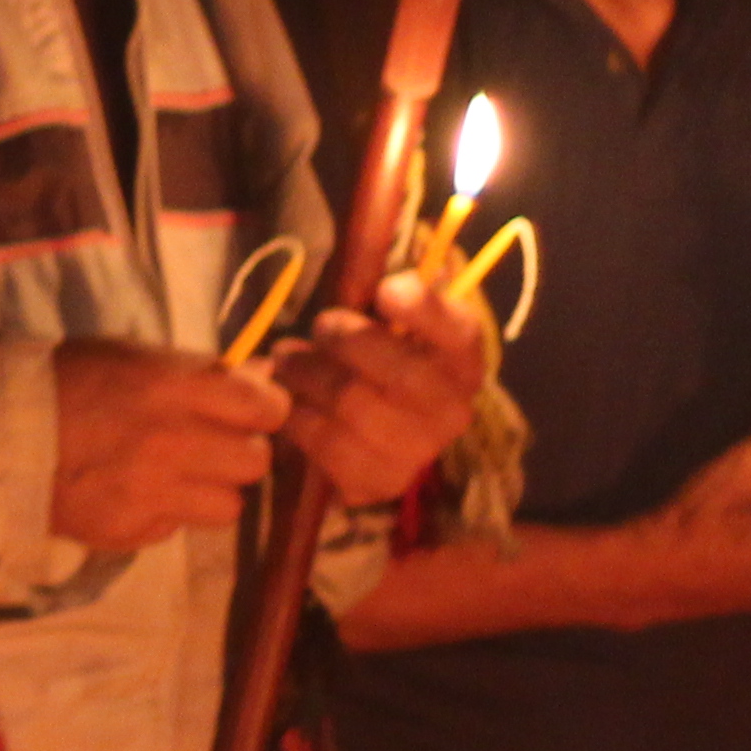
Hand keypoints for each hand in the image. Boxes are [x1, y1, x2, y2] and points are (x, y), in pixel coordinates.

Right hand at [50, 339, 287, 550]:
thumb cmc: (67, 380)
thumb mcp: (134, 357)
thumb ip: (200, 371)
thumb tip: (262, 377)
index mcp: (175, 389)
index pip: (267, 408)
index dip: (264, 409)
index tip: (249, 409)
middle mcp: (173, 445)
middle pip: (254, 463)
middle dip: (239, 452)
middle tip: (211, 444)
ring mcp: (153, 495)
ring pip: (228, 507)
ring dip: (210, 491)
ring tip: (177, 476)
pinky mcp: (129, 533)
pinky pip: (175, 529)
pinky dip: (164, 513)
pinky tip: (134, 494)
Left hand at [264, 268, 486, 509]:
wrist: (379, 440)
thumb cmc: (380, 363)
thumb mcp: (395, 325)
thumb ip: (398, 297)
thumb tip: (386, 270)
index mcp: (462, 361)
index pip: (459, 333)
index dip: (426, 311)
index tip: (387, 290)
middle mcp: (451, 410)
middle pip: (396, 370)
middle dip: (345, 340)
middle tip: (318, 326)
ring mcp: (416, 451)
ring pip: (352, 404)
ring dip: (308, 375)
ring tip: (288, 360)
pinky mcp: (376, 481)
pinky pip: (324, 443)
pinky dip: (296, 416)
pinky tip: (288, 400)